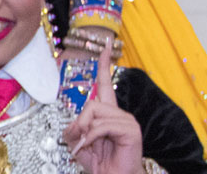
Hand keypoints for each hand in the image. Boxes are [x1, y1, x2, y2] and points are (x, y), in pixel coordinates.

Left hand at [64, 46, 144, 173]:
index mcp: (109, 113)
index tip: (105, 44)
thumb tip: (76, 121)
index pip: (106, 84)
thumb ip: (75, 126)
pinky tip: (93, 147)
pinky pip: (102, 126)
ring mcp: (128, 122)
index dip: (104, 64)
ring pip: (95, 113)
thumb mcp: (79, 141)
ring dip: (84, 132)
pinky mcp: (131, 131)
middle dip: (79, 122)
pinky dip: (91, 138)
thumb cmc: (99, 162)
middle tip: (79, 140)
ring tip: (87, 146)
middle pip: (92, 103)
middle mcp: (120, 114)